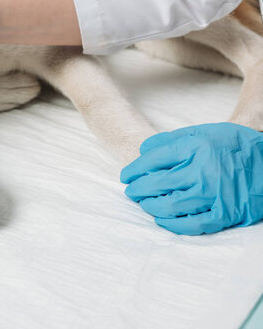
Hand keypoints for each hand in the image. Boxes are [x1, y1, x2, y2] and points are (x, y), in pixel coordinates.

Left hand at [120, 123, 262, 234]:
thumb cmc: (232, 146)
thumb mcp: (202, 133)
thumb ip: (171, 140)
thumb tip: (142, 149)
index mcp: (196, 148)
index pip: (154, 160)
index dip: (134, 169)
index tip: (126, 176)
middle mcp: (203, 172)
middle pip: (157, 183)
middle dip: (138, 189)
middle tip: (130, 191)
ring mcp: (213, 195)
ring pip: (170, 205)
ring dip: (150, 206)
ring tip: (144, 203)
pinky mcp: (224, 214)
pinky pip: (192, 225)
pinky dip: (172, 224)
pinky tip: (161, 219)